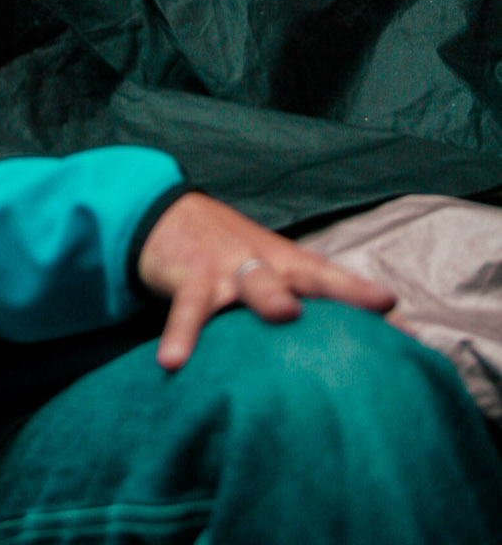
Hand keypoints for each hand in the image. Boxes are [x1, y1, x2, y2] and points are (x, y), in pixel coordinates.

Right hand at [137, 192, 395, 370]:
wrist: (165, 213)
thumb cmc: (230, 256)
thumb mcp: (267, 272)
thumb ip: (300, 305)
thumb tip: (351, 350)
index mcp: (289, 263)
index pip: (337, 280)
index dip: (371, 297)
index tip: (409, 321)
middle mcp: (267, 262)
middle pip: (310, 274)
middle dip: (344, 289)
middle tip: (379, 303)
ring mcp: (229, 266)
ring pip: (254, 281)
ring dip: (269, 295)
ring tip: (284, 312)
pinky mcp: (190, 274)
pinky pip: (189, 307)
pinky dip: (182, 333)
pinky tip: (174, 361)